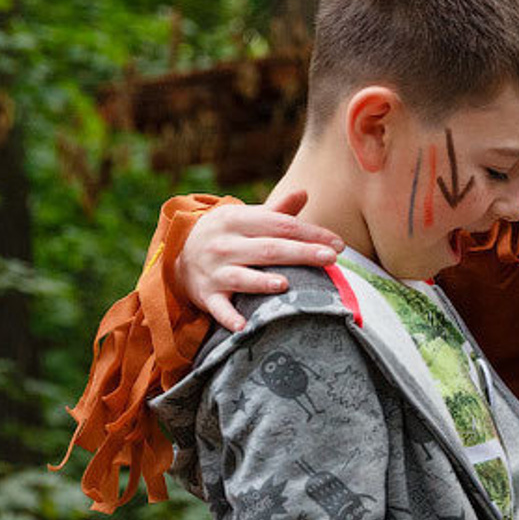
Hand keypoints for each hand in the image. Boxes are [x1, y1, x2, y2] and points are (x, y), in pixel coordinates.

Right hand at [177, 189, 343, 331]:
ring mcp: (214, 271)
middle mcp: (224, 244)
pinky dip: (229, 317)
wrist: (179, 255)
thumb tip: (304, 192)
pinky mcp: (206, 295)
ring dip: (261, 282)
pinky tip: (244, 326)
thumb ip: (277, 211)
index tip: (339, 244)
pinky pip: (218, 308)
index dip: (311, 233)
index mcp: (237, 220)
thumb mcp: (246, 218)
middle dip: (300, 253)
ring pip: (241, 277)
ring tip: (285, 284)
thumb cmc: (228, 236)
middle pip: (268, 249)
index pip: (280, 226)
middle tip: (330, 259)